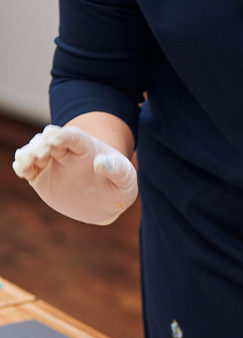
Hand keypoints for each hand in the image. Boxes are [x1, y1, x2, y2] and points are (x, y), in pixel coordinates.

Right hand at [13, 124, 136, 224]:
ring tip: (27, 161)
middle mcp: (65, 151)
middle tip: (40, 153)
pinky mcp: (40, 177)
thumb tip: (101, 162)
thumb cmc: (118, 185)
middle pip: (49, 140)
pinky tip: (21, 169)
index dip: (62, 135)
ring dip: (28, 153)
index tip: (53, 137)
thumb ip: (117, 169)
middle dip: (42, 144)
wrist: (106, 201)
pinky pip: (27, 168)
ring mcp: (52, 162)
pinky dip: (22, 166)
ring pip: (34, 151)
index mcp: (86, 147)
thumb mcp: (126, 179)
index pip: (73, 136)